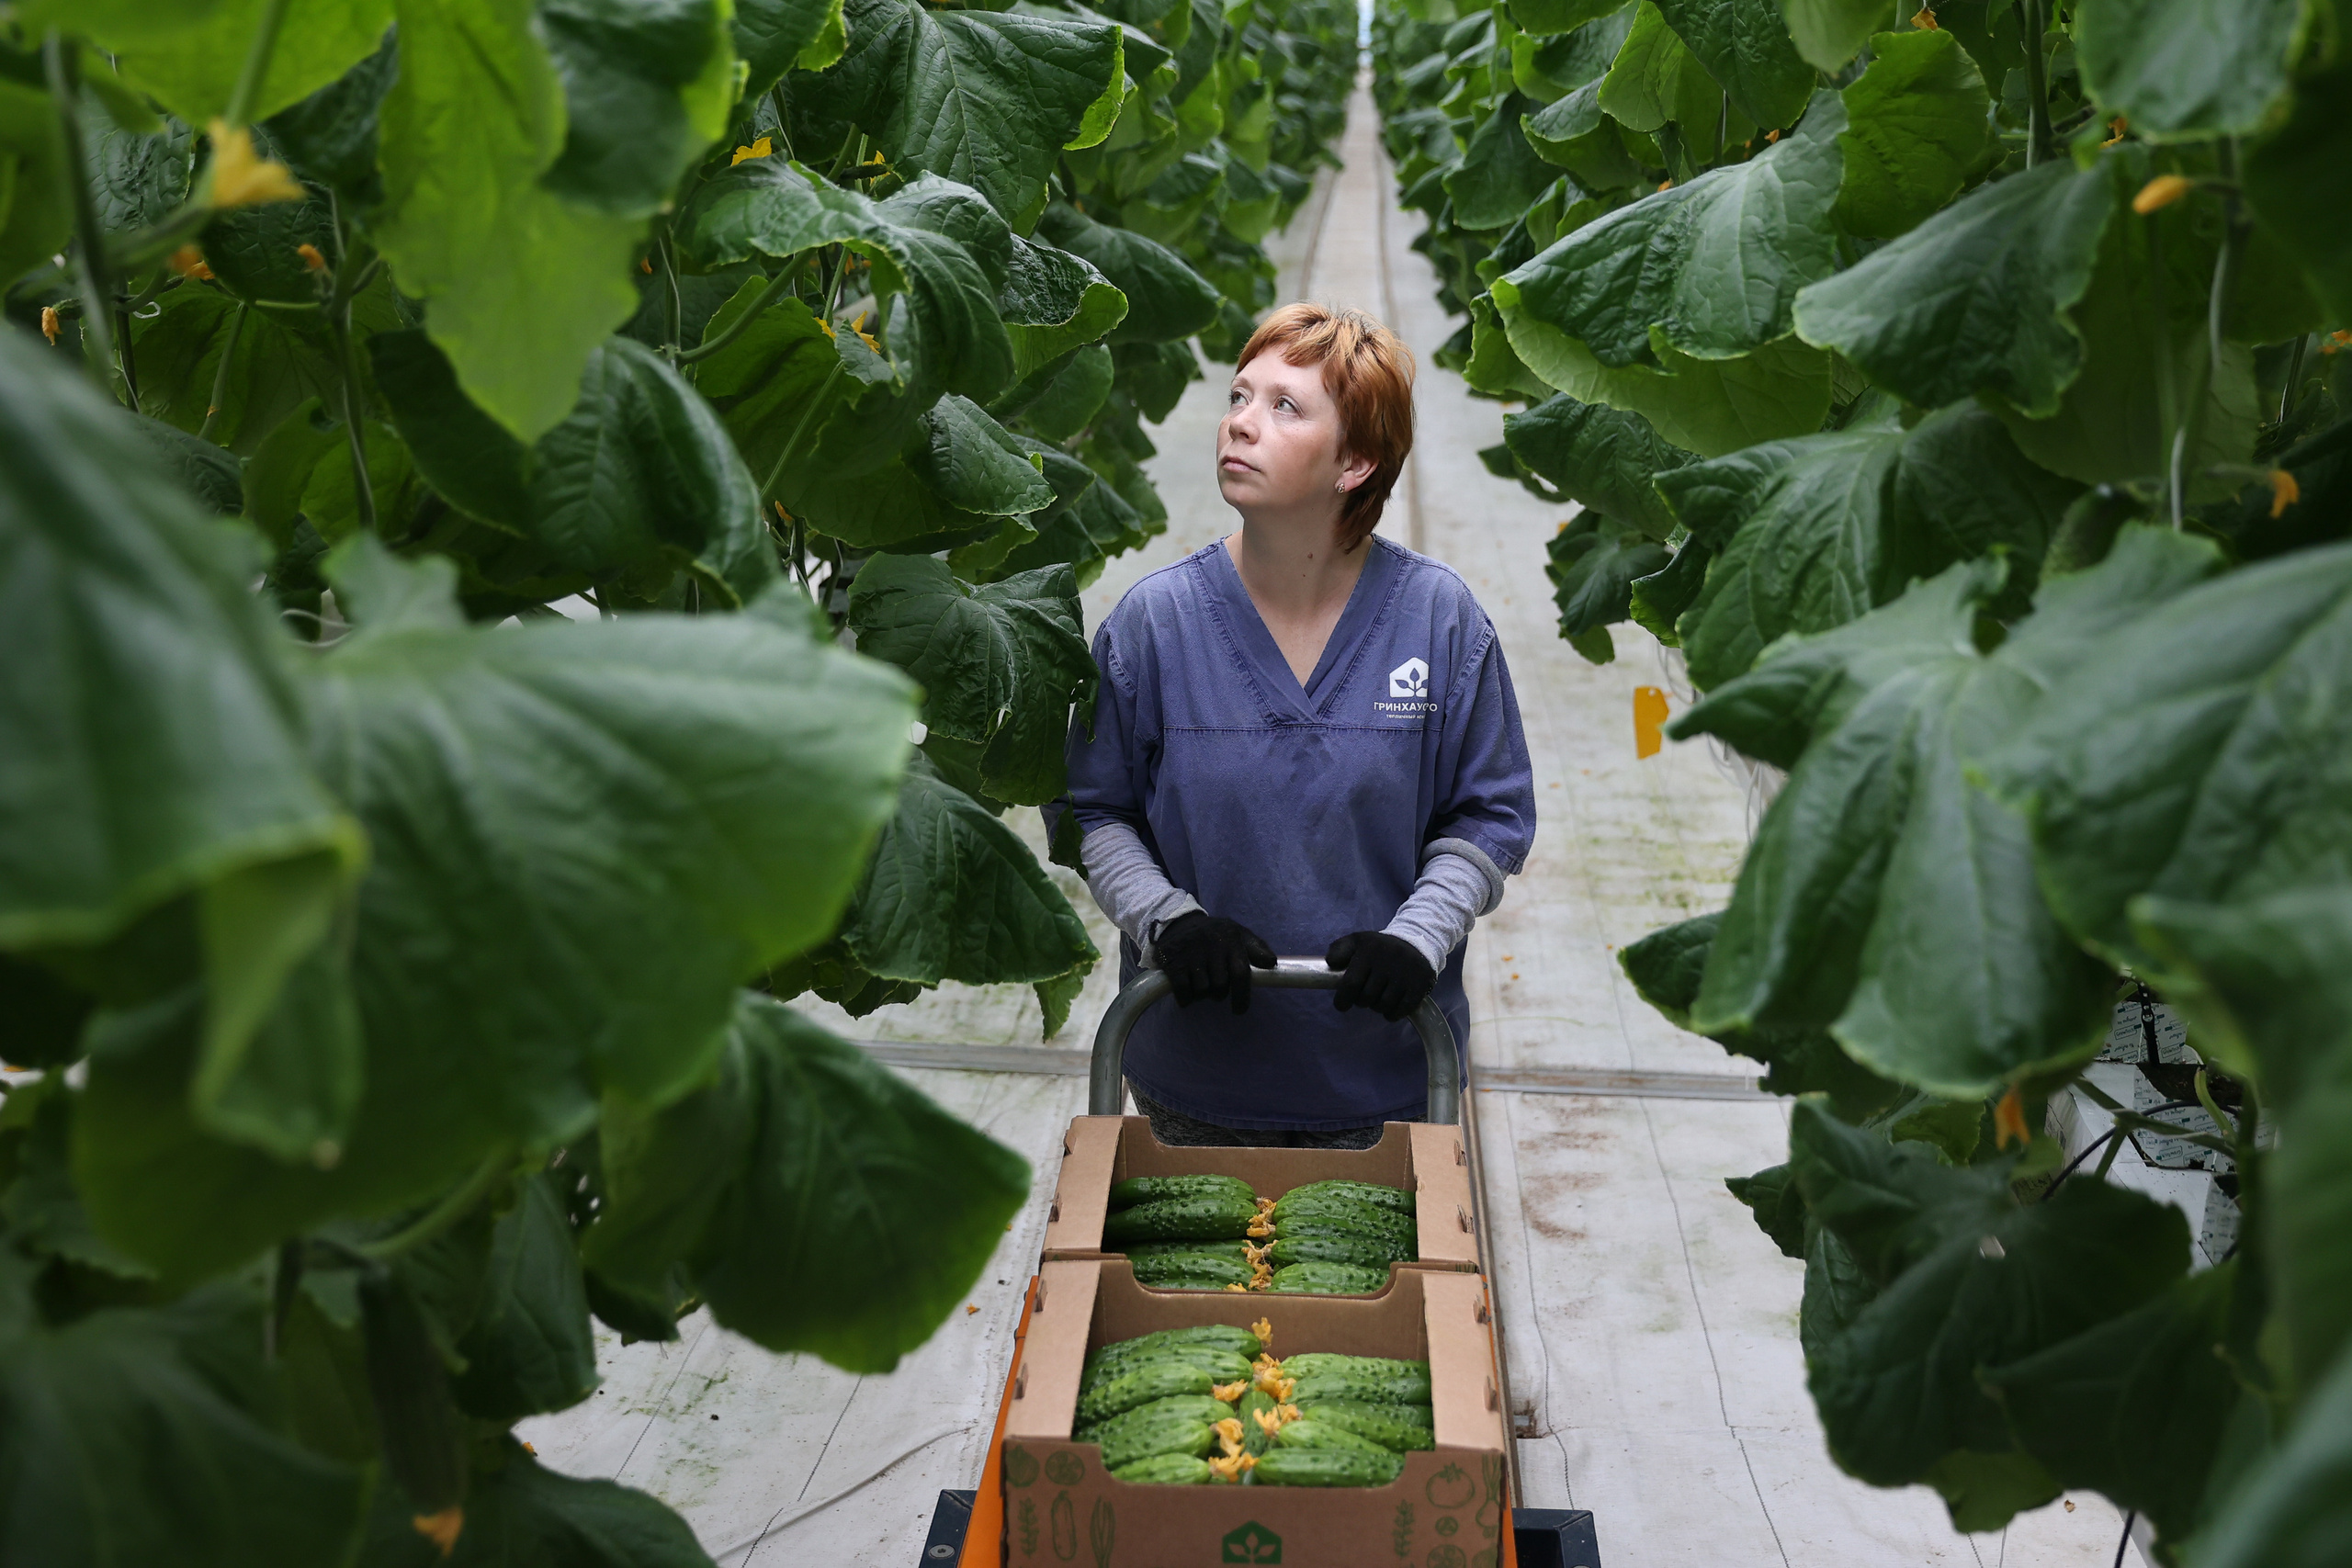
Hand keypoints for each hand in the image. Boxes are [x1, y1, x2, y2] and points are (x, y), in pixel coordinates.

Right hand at [1154, 911, 1277, 1013]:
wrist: (1178, 922)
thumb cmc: (1215, 934)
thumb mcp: (1237, 934)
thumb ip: (1257, 948)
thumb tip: (1271, 963)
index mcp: (1231, 939)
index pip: (1240, 973)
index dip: (1242, 996)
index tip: (1239, 1010)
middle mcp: (1212, 945)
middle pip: (1220, 986)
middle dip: (1218, 994)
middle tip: (1215, 989)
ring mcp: (1191, 954)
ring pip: (1202, 991)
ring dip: (1201, 995)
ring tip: (1200, 985)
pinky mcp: (1173, 962)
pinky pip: (1183, 991)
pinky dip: (1186, 998)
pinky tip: (1187, 993)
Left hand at [1325, 932, 1434, 1022]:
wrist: (1417, 941)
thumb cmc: (1379, 947)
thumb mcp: (1357, 941)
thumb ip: (1339, 950)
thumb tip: (1330, 963)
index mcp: (1369, 951)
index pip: (1351, 983)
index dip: (1343, 999)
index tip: (1341, 1005)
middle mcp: (1388, 962)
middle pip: (1367, 998)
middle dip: (1362, 1001)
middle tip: (1364, 996)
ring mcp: (1405, 973)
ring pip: (1384, 1005)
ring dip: (1378, 1007)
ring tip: (1378, 998)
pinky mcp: (1420, 984)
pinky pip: (1402, 1009)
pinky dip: (1393, 1013)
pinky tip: (1390, 1008)